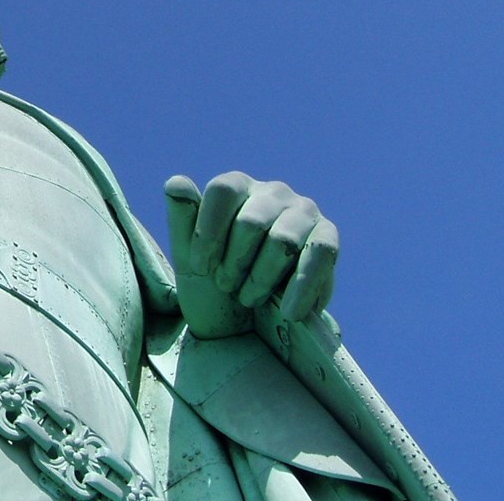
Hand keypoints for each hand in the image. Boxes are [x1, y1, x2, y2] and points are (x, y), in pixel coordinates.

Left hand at [164, 172, 337, 338]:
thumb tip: (176, 182)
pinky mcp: (327, 237)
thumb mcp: (190, 257)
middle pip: (251, 222)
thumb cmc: (214, 280)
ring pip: (283, 241)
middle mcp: (272, 192)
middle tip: (226, 287)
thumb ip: (181, 218)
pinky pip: (320, 254)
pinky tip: (288, 312)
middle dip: (235, 262)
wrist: (248, 322)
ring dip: (262, 278)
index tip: (201, 268)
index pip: (223, 191)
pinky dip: (302, 287)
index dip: (208, 232)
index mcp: (236, 186)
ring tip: (249, 299)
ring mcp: (303, 212)